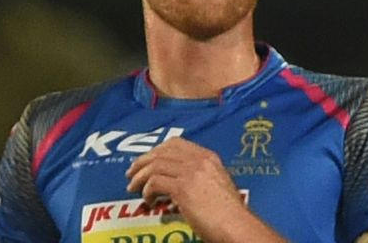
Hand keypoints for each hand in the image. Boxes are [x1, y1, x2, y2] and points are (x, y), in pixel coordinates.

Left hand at [125, 137, 283, 241]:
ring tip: (133, 188)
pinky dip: (147, 192)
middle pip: (162, 151)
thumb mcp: (218, 186)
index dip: (157, 151)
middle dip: (143, 161)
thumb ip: (200, 179)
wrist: (236, 225)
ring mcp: (191, 172)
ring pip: (155, 165)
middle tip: (132, 173)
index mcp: (209, 157)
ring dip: (140, 177)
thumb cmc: (230, 213)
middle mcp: (199, 160)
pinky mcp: (183, 187)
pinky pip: (155, 183)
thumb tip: (176, 186)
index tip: (147, 161)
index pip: (176, 143)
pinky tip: (149, 202)